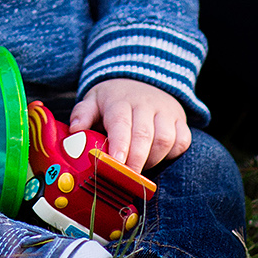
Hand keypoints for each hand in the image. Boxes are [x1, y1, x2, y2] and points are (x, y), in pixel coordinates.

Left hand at [67, 78, 190, 173]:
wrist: (139, 80)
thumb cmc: (113, 99)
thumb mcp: (94, 101)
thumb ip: (82, 114)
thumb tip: (75, 130)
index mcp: (119, 101)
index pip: (120, 123)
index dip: (120, 145)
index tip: (117, 163)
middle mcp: (144, 104)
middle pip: (144, 135)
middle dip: (136, 160)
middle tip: (128, 178)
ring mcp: (165, 111)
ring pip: (165, 139)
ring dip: (153, 159)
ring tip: (140, 166)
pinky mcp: (180, 120)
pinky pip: (182, 140)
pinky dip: (172, 154)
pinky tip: (159, 157)